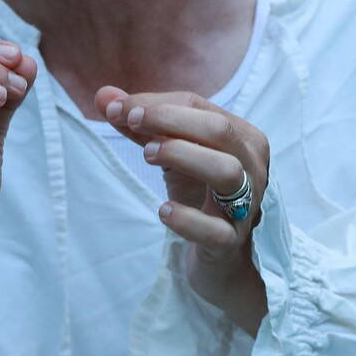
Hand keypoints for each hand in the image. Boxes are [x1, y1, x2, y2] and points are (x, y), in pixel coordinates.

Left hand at [96, 87, 269, 332]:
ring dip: (184, 156)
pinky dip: (189, 220)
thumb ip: (141, 125)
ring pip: (226, 172)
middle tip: (132, 122)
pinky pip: (216, 230)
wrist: (222, 260)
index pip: (201, 107)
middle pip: (219, 131)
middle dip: (171, 121)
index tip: (117, 108)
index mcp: (242, 138)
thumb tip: (103, 95)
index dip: (157, 105)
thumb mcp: (174, 155)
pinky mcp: (231, 243)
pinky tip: (163, 211)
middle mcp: (252, 167)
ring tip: (146, 155)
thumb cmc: (200, 196)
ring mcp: (246, 206)